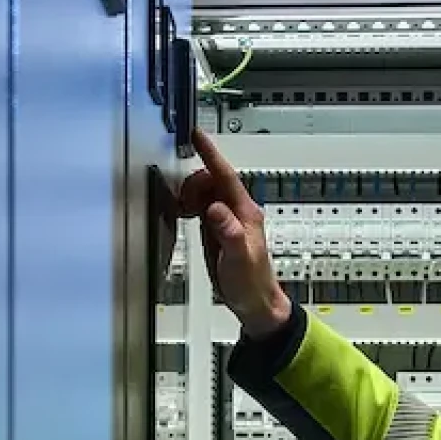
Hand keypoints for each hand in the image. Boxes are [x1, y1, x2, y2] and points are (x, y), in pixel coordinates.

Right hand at [177, 128, 291, 339]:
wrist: (255, 303)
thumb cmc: (251, 284)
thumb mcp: (239, 259)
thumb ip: (229, 233)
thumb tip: (216, 209)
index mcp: (245, 213)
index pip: (226, 176)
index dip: (211, 155)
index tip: (197, 136)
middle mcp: (237, 212)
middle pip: (212, 180)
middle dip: (194, 183)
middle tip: (185, 203)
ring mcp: (227, 219)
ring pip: (205, 191)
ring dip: (191, 194)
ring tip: (185, 211)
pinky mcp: (218, 228)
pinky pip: (201, 205)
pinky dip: (190, 204)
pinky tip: (186, 215)